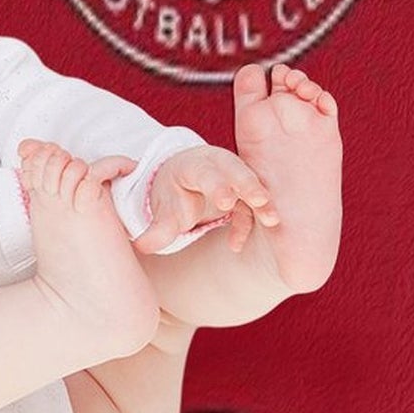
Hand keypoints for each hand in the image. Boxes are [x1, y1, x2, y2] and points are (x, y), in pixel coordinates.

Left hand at [133, 145, 278, 254]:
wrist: (183, 180)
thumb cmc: (174, 193)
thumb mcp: (164, 209)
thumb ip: (156, 229)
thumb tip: (141, 246)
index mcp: (193, 165)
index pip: (206, 172)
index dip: (217, 185)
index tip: (225, 202)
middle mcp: (217, 166)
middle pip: (236, 171)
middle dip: (248, 185)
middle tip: (259, 200)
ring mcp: (234, 176)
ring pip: (252, 185)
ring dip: (262, 202)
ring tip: (272, 220)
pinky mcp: (245, 191)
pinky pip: (252, 206)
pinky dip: (249, 223)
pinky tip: (234, 245)